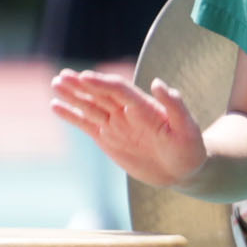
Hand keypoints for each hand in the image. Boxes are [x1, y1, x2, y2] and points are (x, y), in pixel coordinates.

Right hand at [47, 68, 210, 188]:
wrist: (183, 170)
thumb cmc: (190, 148)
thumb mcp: (188, 127)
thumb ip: (174, 105)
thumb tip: (158, 83)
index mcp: (144, 106)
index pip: (119, 90)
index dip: (102, 83)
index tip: (84, 77)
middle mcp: (127, 112)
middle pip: (100, 94)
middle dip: (81, 85)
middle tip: (62, 76)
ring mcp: (116, 124)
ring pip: (90, 106)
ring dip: (73, 95)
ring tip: (55, 83)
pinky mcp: (108, 139)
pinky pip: (86, 124)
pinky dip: (71, 115)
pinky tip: (55, 106)